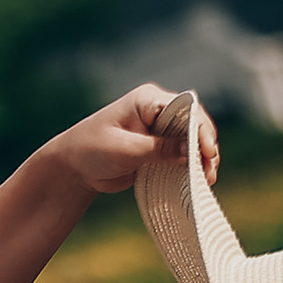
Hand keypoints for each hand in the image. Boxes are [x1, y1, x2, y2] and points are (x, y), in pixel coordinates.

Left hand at [41, 85, 220, 196]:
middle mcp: (158, 111)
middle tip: (209, 172)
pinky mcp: (159, 149)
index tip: (206, 152)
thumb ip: (158, 149)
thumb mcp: (124, 149)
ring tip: (207, 180)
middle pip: (194, 125)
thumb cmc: (90, 149)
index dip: (200, 130)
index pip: (185, 109)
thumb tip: (191, 151)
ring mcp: (160, 130)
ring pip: (192, 142)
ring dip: (201, 160)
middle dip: (204, 147)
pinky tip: (198, 182)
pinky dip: (191, 167)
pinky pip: (182, 156)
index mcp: (148, 100)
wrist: (73, 168)